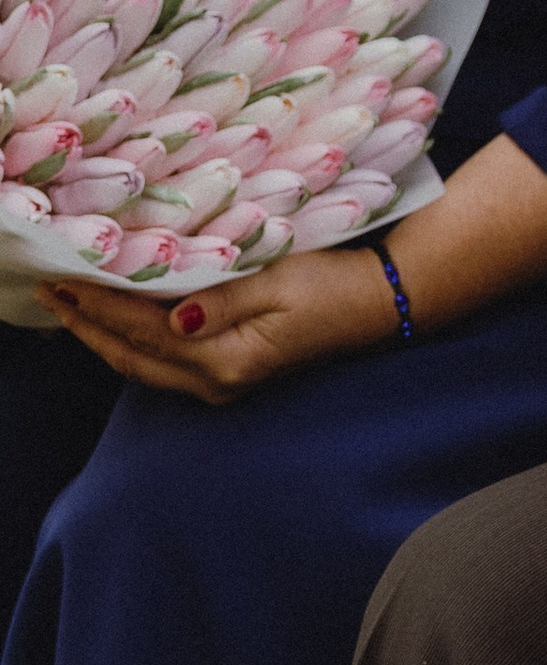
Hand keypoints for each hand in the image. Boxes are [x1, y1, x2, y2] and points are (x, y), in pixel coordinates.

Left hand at [40, 244, 396, 404]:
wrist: (379, 305)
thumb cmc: (333, 285)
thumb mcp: (280, 282)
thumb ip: (222, 302)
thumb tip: (172, 317)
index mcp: (225, 360)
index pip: (144, 331)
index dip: (100, 306)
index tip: (63, 281)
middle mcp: (215, 382)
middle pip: (132, 357)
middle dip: (86, 326)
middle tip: (48, 294)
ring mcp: (221, 383)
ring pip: (142, 364)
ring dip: (103, 336)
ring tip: (70, 307)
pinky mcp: (229, 372)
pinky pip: (162, 362)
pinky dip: (131, 342)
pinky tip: (119, 322)